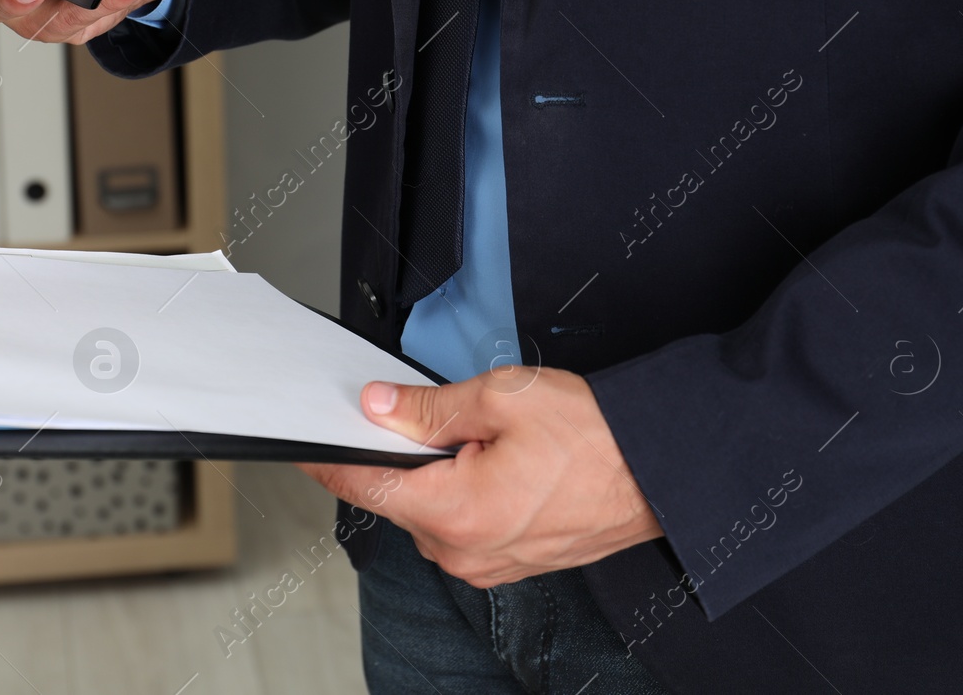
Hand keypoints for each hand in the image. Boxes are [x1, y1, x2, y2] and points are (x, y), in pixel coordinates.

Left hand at [299, 367, 664, 587]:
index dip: (327, 458)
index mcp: (455, 512)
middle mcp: (464, 551)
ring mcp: (486, 564)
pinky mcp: (506, 563)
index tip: (302, 440)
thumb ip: (428, 408)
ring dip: (439, 473)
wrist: (660, 473)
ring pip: (429, 511)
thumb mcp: (502, 398)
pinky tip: (499, 463)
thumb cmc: (596, 437)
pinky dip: (463, 492)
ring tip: (490, 439)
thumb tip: (377, 407)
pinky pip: (460, 525)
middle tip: (441, 413)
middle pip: (397, 496)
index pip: (364, 486)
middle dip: (405, 453)